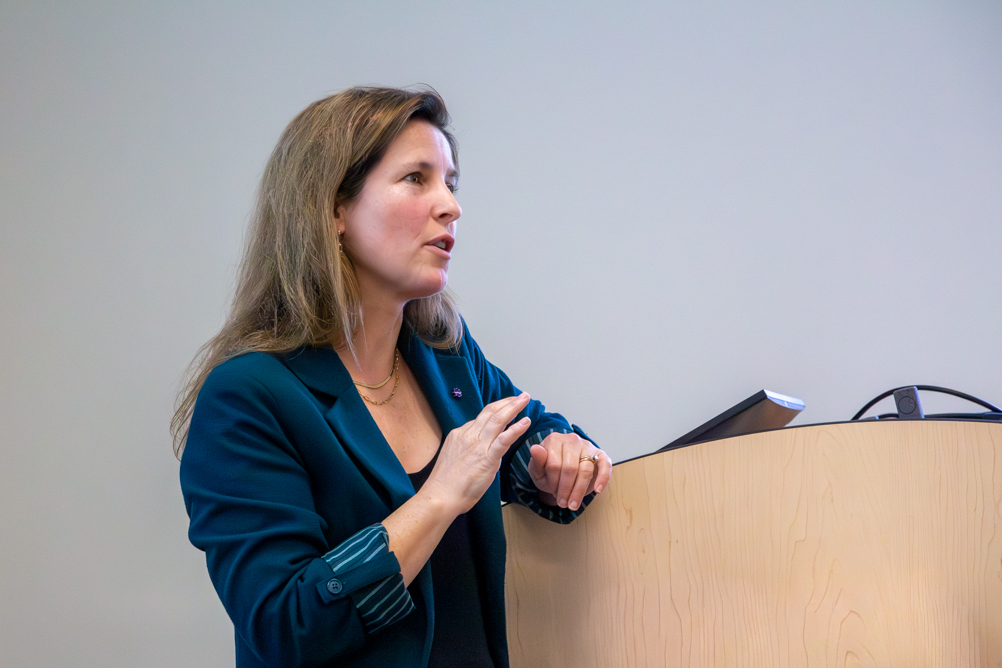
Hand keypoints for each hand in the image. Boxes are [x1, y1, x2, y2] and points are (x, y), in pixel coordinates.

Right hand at [423, 392, 531, 514]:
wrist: (440, 496)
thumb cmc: (446, 484)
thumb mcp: (454, 458)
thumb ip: (469, 450)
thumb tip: (482, 451)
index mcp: (459, 434)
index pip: (480, 419)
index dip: (496, 411)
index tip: (507, 407)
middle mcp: (468, 435)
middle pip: (490, 412)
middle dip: (507, 402)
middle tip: (520, 396)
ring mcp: (477, 445)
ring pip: (497, 419)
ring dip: (513, 407)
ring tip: (525, 399)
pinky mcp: (486, 458)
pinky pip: (504, 439)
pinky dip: (516, 428)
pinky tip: (526, 422)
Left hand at [527, 432, 610, 510]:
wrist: (562, 469)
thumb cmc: (549, 469)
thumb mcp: (538, 469)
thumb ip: (536, 461)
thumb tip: (535, 449)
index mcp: (554, 440)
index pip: (554, 464)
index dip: (553, 482)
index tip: (552, 493)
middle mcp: (571, 439)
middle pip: (570, 468)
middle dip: (566, 489)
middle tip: (563, 503)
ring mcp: (587, 446)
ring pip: (586, 469)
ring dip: (579, 490)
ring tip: (573, 504)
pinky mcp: (600, 453)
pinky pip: (605, 465)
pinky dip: (603, 478)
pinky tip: (597, 490)